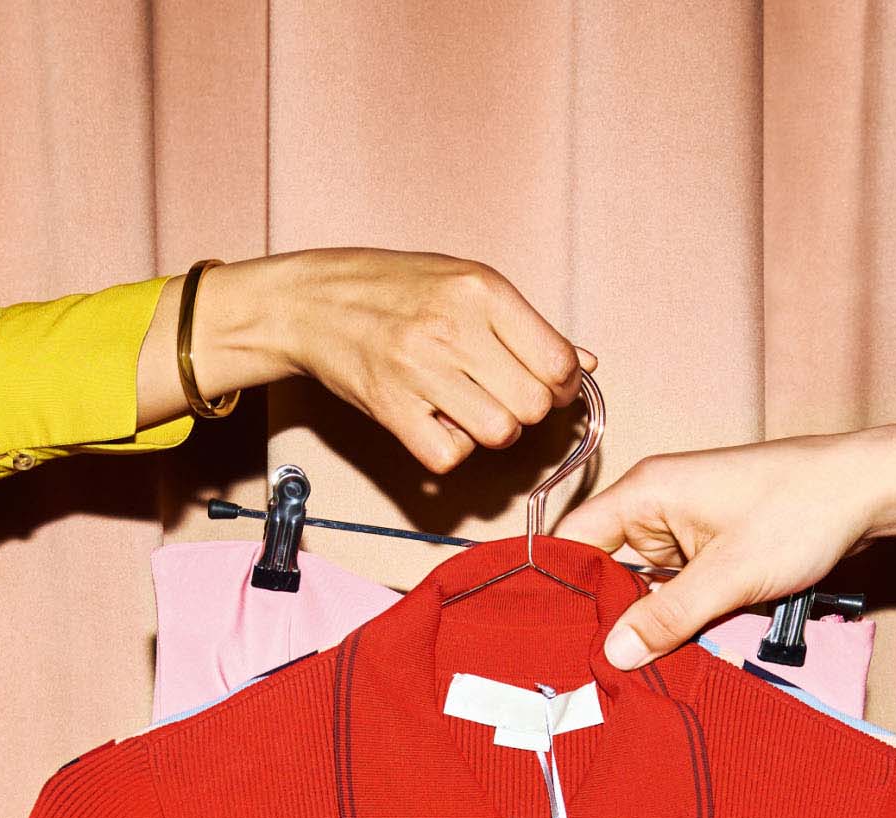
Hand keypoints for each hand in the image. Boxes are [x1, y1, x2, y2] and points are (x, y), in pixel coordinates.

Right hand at [175, 249, 595, 472]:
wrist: (311, 301)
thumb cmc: (393, 288)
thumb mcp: (465, 283)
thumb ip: (528, 324)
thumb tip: (585, 363)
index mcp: (481, 289)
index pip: (558, 361)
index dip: (562, 384)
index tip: (546, 384)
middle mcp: (453, 327)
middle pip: (533, 405)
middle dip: (527, 410)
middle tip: (502, 395)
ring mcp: (419, 370)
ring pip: (499, 434)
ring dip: (491, 431)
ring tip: (467, 406)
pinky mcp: (389, 408)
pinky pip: (449, 456)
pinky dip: (450, 449)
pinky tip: (436, 421)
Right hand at [557, 435, 871, 670]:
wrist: (870, 491)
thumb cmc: (801, 510)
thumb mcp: (730, 574)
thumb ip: (667, 616)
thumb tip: (613, 652)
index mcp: (644, 493)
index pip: (573, 543)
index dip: (562, 591)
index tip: (559, 643)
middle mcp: (656, 506)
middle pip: (607, 570)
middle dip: (611, 617)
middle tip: (603, 670)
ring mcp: (685, 527)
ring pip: (646, 585)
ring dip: (654, 620)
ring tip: (645, 665)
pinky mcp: (712, 547)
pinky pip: (679, 587)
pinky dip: (683, 613)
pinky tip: (684, 645)